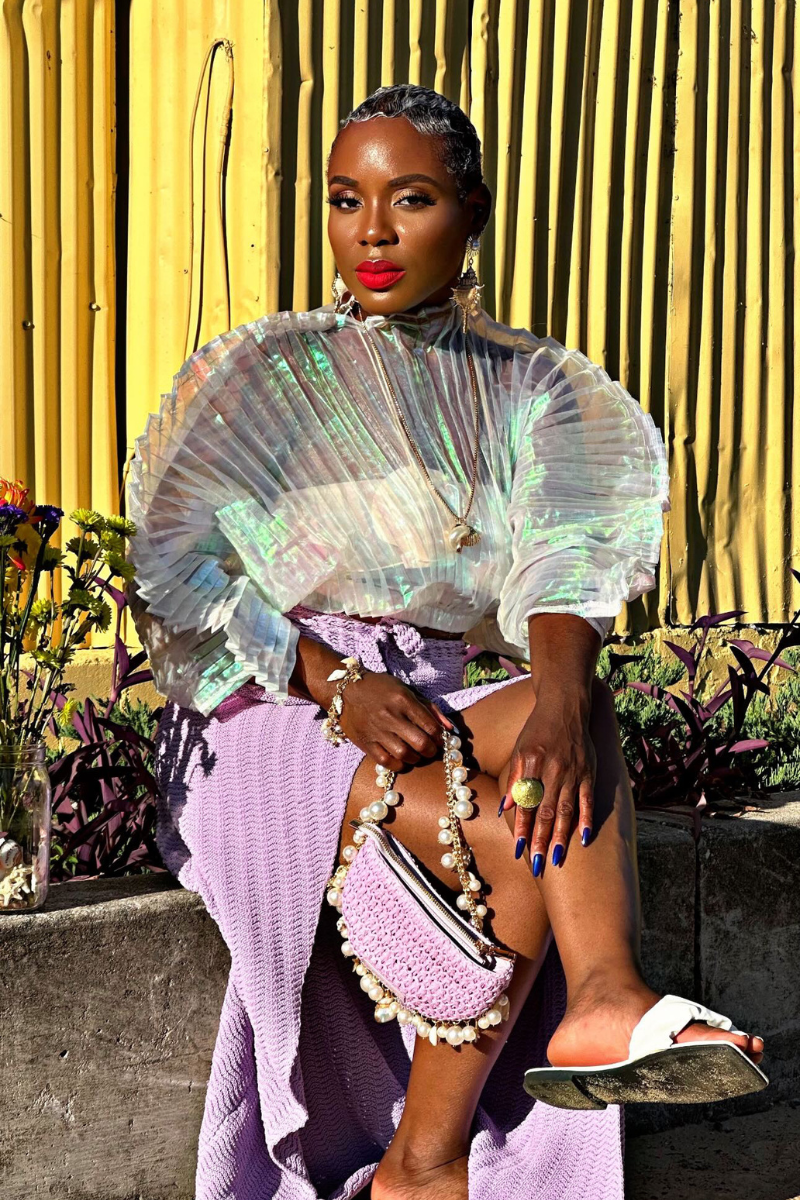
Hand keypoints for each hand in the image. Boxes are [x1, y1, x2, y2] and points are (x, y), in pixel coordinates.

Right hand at [338, 670, 453, 770]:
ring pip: (404, 754)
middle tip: (430, 750)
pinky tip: (401, 759)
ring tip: (416, 755)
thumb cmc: (381, 689)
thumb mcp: (407, 690)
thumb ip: (429, 708)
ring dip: (415, 759)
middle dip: (431, 751)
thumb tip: (449, 728)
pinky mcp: (365, 742)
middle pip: (420, 743)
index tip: (440, 740)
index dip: (440, 738)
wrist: (347, 690)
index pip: (430, 726)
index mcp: (403, 700)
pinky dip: (397, 764)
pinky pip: (385, 761)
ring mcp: (377, 730)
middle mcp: (390, 715)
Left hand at [502, 690, 595, 871]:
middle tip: (536, 864)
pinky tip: (584, 839)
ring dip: (560, 836)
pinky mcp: (589, 772)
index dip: (521, 827)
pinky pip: (587, 800)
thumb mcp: (519, 750)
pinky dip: (586, 819)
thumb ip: (514, 780)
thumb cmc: (537, 730)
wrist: (565, 705)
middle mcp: (553, 770)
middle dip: (540, 839)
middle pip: (545, 811)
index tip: (518, 850)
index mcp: (532, 765)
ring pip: (566, 810)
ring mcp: (573, 772)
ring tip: (556, 859)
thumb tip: (505, 808)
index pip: (525, 803)